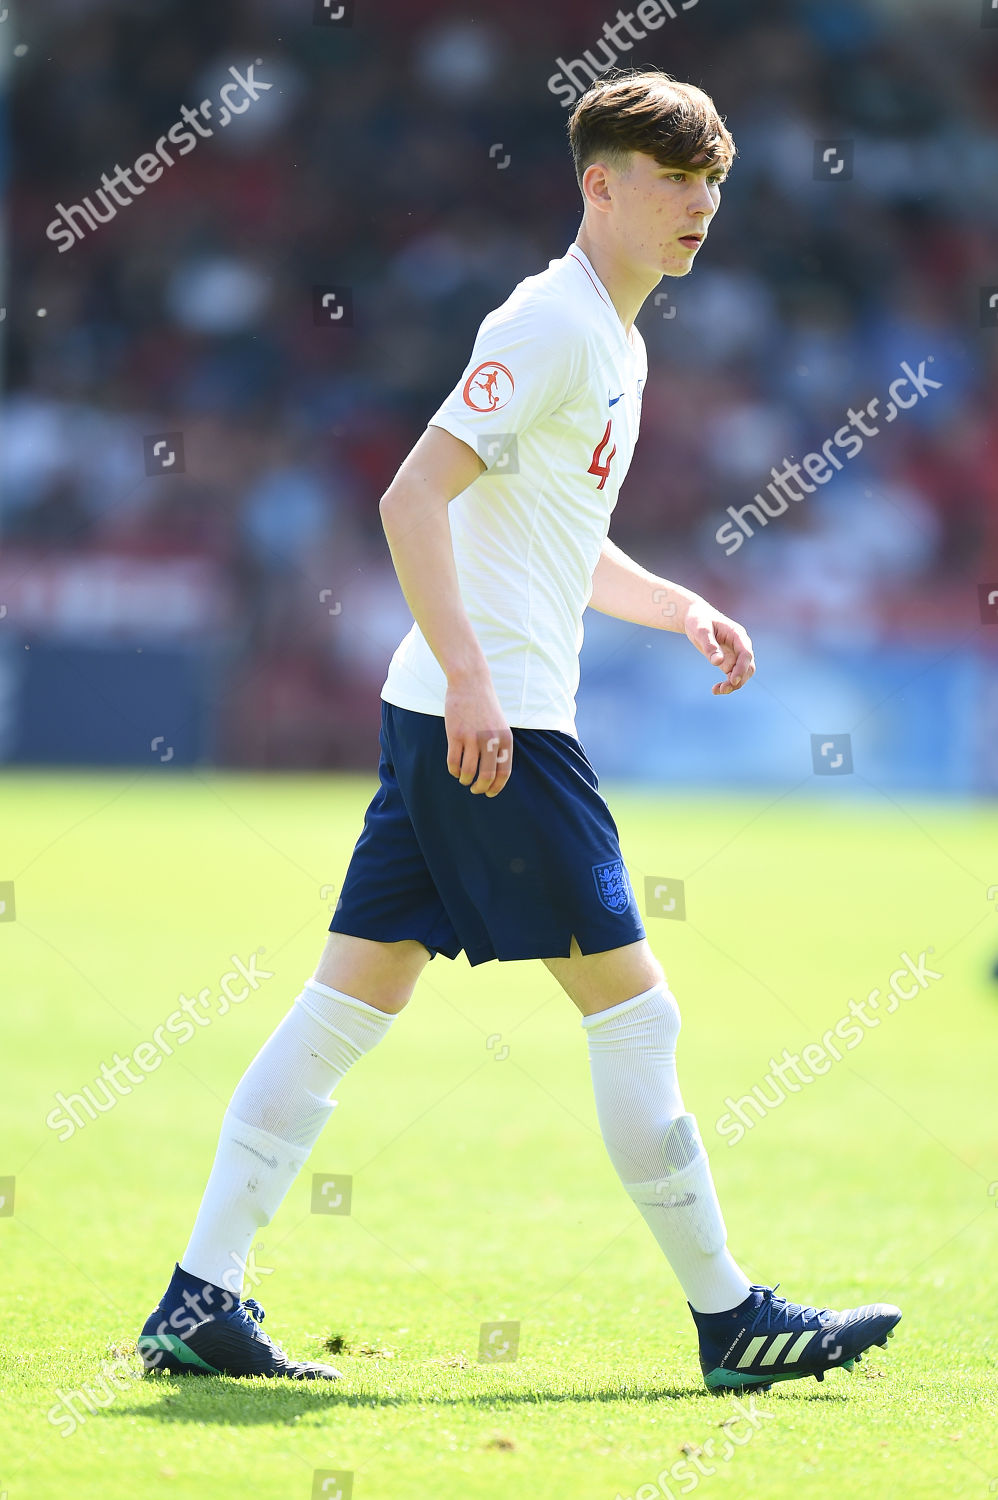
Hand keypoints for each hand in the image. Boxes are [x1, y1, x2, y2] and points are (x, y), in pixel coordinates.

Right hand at [444, 674, 513, 795]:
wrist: (470, 683)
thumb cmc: (484, 707)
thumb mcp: (499, 725)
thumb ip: (499, 747)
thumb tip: (493, 776)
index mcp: (505, 739)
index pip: (504, 772)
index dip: (496, 787)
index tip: (489, 793)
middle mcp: (491, 740)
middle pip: (486, 776)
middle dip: (480, 788)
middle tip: (475, 789)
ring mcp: (472, 737)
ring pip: (468, 771)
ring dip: (465, 780)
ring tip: (463, 779)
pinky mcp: (455, 735)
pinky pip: (453, 762)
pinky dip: (454, 770)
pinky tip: (454, 770)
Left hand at [684, 599, 754, 694]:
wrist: (695, 617)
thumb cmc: (698, 620)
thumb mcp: (701, 630)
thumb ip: (709, 645)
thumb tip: (718, 663)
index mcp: (737, 635)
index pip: (746, 654)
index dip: (742, 668)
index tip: (733, 680)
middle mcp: (740, 645)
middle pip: (748, 666)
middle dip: (739, 680)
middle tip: (723, 689)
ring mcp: (735, 654)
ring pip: (742, 674)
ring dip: (734, 685)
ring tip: (717, 690)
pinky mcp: (728, 661)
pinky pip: (732, 675)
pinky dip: (727, 684)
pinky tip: (715, 689)